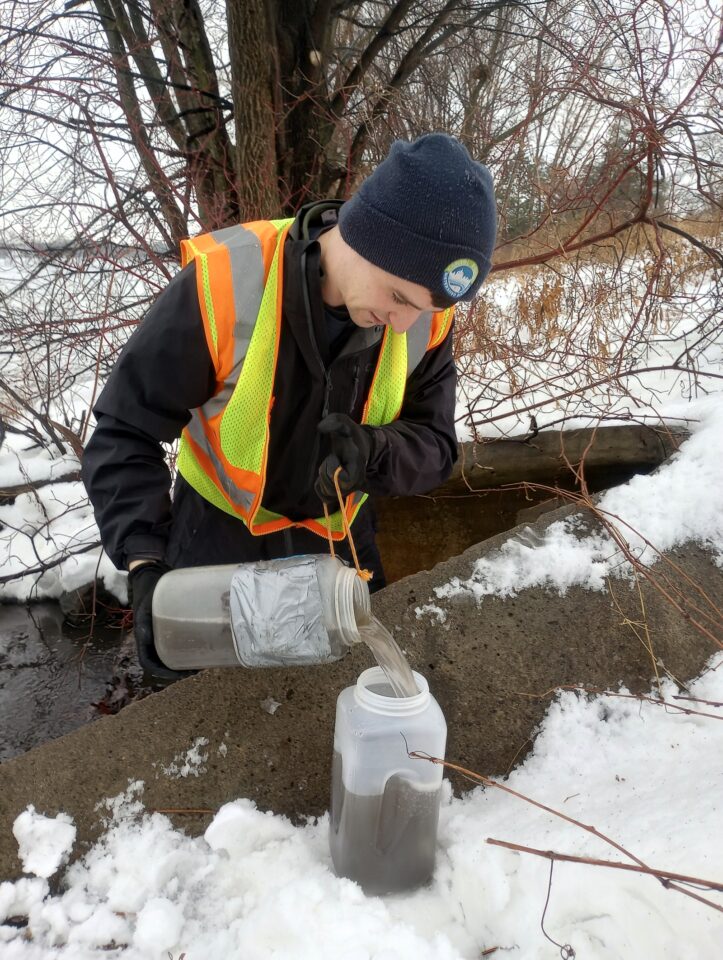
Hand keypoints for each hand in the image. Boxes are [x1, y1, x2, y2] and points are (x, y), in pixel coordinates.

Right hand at [128, 560, 189, 682]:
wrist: (150, 573)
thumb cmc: (147, 589)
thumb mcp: (145, 604)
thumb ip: (144, 620)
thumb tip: (144, 638)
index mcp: (141, 636)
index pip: (148, 663)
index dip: (163, 673)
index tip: (182, 675)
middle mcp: (150, 638)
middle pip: (161, 662)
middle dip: (177, 670)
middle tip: (197, 669)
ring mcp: (159, 632)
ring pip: (169, 654)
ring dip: (182, 661)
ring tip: (201, 661)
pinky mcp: (168, 625)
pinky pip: (175, 642)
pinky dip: (186, 648)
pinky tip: (201, 645)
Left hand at [316, 413, 372, 502]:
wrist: (358, 445)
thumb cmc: (349, 434)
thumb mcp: (342, 422)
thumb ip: (333, 422)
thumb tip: (320, 427)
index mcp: (357, 467)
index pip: (345, 480)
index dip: (333, 469)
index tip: (333, 456)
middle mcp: (355, 483)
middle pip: (332, 489)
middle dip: (325, 472)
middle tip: (331, 458)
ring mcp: (348, 489)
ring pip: (328, 495)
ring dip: (323, 479)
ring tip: (329, 465)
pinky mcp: (340, 492)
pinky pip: (325, 498)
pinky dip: (320, 487)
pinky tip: (324, 474)